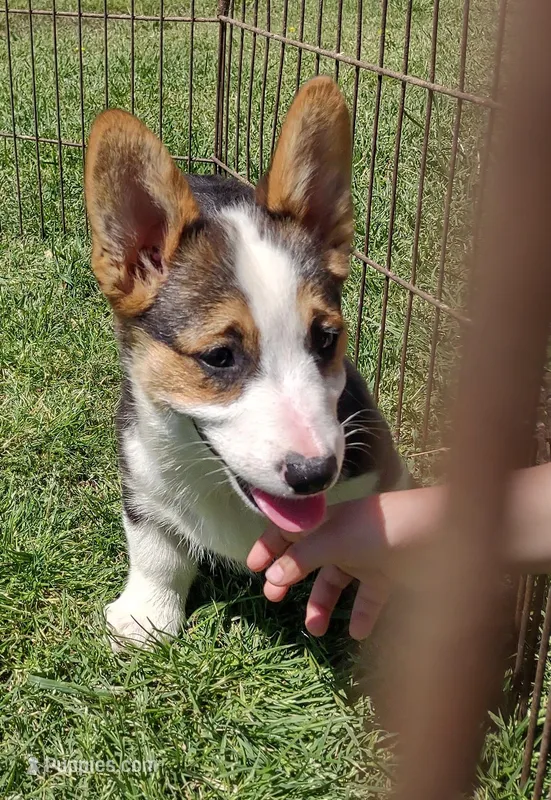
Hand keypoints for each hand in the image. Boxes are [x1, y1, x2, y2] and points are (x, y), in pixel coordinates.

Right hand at [247, 496, 391, 639]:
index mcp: (328, 521)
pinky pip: (369, 599)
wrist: (435, 534)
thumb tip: (272, 577)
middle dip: (289, 578)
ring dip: (322, 605)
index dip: (270, 545)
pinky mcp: (389, 576)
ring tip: (315, 630)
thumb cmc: (379, 530)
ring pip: (336, 583)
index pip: (292, 531)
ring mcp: (367, 557)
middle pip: (309, 559)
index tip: (252, 567)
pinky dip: (361, 617)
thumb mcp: (333, 541)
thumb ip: (302, 558)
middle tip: (273, 598)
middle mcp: (344, 537)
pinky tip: (357, 632)